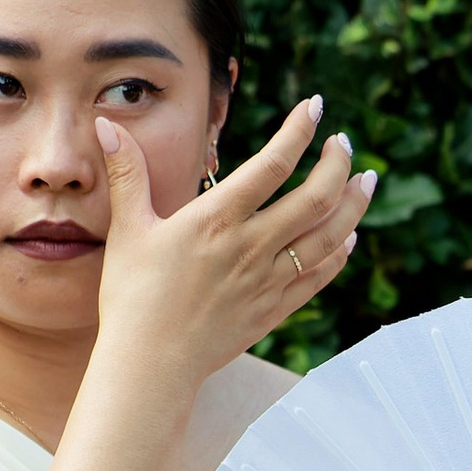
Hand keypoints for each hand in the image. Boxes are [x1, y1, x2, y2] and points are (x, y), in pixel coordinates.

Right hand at [89, 93, 377, 379]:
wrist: (150, 364)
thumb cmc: (133, 296)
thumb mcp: (128, 230)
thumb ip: (128, 174)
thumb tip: (106, 124)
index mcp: (217, 220)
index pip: (273, 164)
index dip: (300, 130)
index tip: (316, 106)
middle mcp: (251, 247)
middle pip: (316, 198)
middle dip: (338, 164)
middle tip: (344, 143)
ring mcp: (268, 281)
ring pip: (329, 237)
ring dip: (354, 206)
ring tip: (365, 181)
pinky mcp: (274, 310)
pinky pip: (319, 277)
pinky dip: (340, 253)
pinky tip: (347, 237)